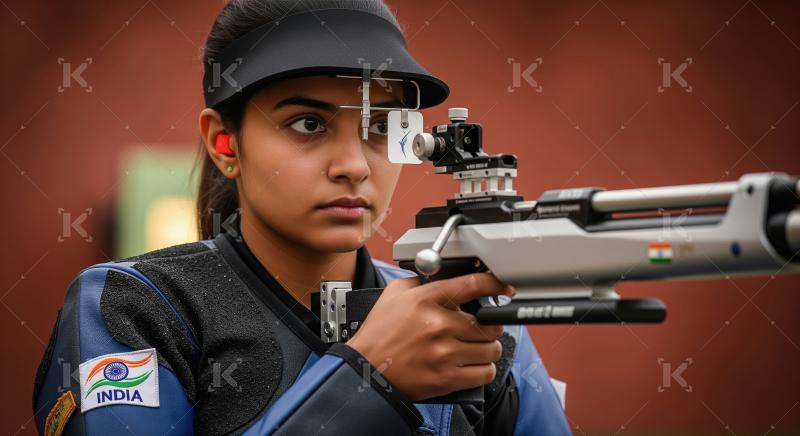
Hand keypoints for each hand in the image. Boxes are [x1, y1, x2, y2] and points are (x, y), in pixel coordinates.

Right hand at [346, 272, 513, 400]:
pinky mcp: (446, 378)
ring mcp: (443, 353)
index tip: (504, 287)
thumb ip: (420, 281)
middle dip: (490, 325)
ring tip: (477, 347)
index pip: (471, 285)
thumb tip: (443, 275)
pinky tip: (473, 365)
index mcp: (425, 300)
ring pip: (491, 349)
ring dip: (488, 348)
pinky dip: (484, 369)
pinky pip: (484, 373)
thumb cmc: (379, 334)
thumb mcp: (394, 295)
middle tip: (482, 327)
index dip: (494, 284)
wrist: (365, 370)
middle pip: (488, 322)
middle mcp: (437, 325)